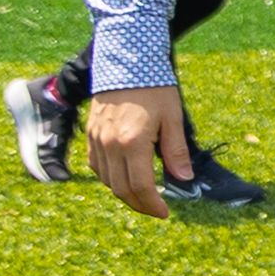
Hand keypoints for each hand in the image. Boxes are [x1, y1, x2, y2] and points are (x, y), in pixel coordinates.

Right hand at [81, 83, 190, 219]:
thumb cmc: (155, 87)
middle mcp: (110, 144)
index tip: (165, 213)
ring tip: (143, 197)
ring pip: (106, 180)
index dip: (153, 205)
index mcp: (133, 142)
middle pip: (121, 189)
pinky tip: (124, 178)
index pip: (141, 186)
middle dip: (139, 204)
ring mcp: (97, 139)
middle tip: (155, 209)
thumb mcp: (173, 118)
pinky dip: (109, 178)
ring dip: (124, 193)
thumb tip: (184, 179)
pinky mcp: (90, 134)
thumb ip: (176, 151)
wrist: (126, 62)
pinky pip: (96, 166)